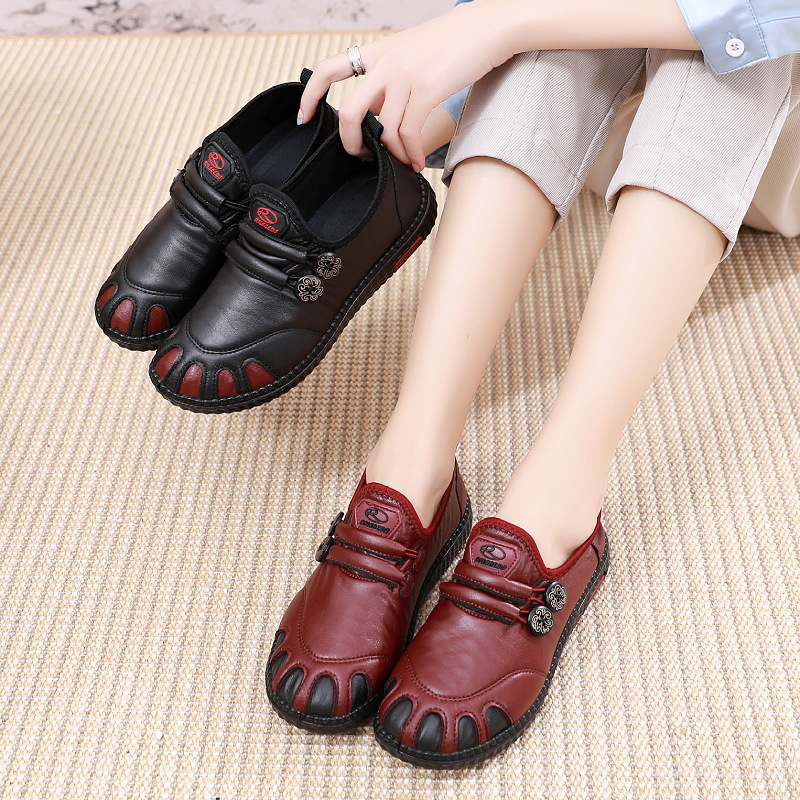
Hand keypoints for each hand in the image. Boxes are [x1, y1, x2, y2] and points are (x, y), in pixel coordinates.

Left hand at [298, 2, 509, 170]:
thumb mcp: (412, 54)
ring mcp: (405, 76)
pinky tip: (418, 162)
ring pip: (384, 130)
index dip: (310, 95)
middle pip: (350, 112)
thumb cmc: (455, 43)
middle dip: (351, 143)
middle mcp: (386, 63)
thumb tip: (381, 115)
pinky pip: (408, 133)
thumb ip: (391, 80)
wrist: (488, 27)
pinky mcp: (426, 90)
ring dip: (393, 154)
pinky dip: (411, 153)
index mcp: (378, 51)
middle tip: (363, 157)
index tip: (304, 117)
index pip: (329, 68)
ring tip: (404, 162)